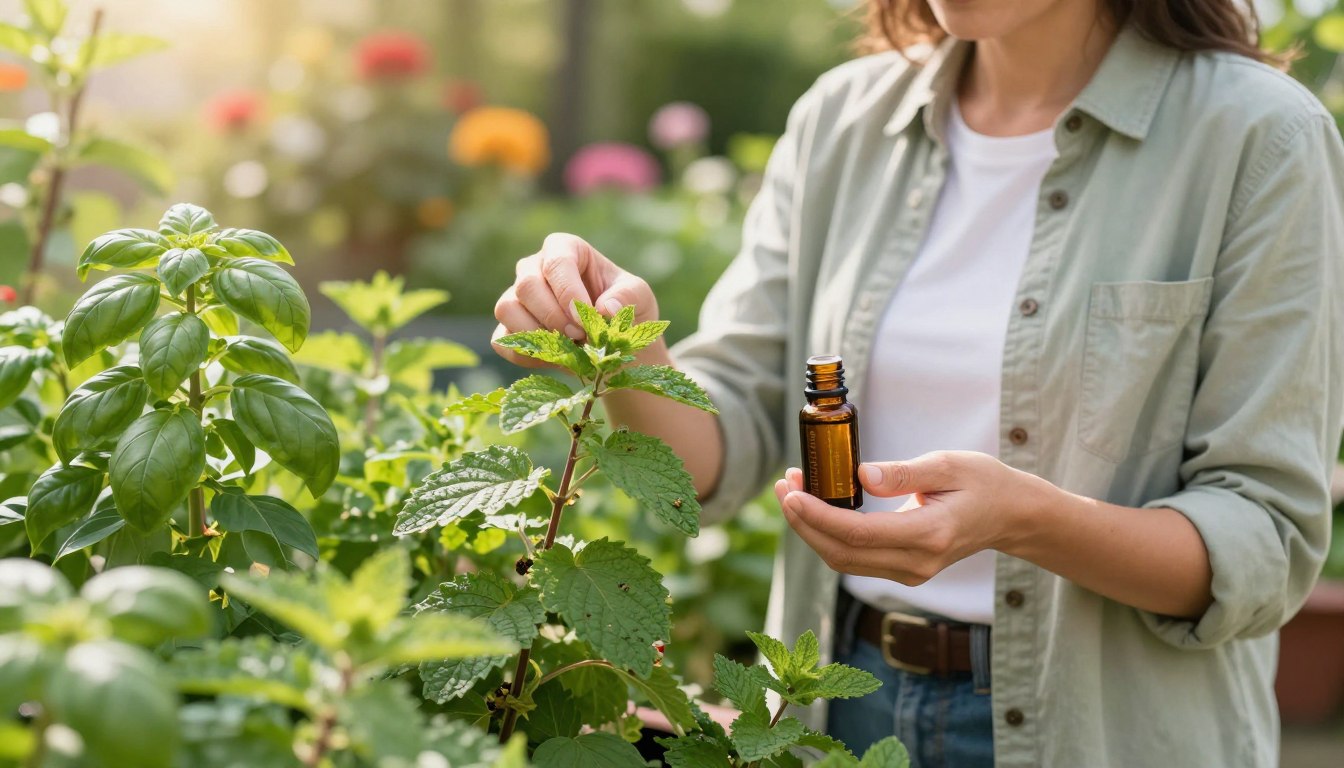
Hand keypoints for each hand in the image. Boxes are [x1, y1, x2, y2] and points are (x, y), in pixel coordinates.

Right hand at [492, 233, 659, 367]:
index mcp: (566, 249)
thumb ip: (627, 296)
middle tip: (579, 336)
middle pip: (526, 285)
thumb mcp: (640, 297)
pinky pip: (503, 340)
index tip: (584, 318)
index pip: (557, 262)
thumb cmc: (626, 309)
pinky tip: (555, 358)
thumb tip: (605, 308)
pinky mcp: (508, 327)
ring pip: (506, 309)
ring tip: (568, 347)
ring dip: (537, 334)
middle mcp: (534, 267)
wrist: (614, 343)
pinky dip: (527, 354)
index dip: (568, 291)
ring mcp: (517, 297)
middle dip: (553, 316)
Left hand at [773, 451, 1053, 584]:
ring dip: (811, 530)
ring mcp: (910, 572)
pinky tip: (816, 508)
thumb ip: (905, 473)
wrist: (1011, 515)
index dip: (818, 517)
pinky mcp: (904, 570)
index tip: (792, 493)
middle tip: (783, 487)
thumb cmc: (982, 482)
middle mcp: (917, 562)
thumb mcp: (948, 464)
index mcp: (929, 534)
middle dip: (804, 522)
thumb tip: (862, 475)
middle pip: (842, 554)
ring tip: (791, 492)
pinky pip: (856, 559)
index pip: (858, 534)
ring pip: (844, 561)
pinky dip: (829, 536)